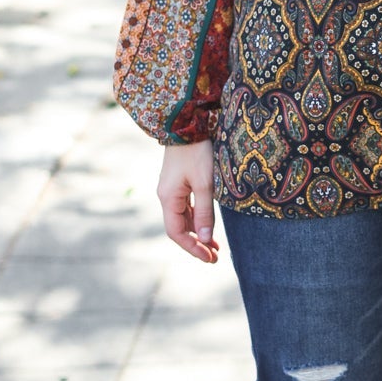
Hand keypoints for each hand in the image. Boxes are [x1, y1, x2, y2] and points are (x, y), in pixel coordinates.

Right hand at [157, 138, 219, 263]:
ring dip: (198, 233)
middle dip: (197, 244)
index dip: (193, 248)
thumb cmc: (197, 152)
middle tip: (215, 257)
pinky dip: (197, 219)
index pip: (177, 233)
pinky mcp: (179, 182)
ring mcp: (171, 189)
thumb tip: (206, 239)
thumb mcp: (205, 183)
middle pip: (179, 228)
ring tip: (215, 246)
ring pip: (183, 219)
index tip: (209, 258)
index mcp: (168, 198)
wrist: (186, 123)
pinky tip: (208, 226)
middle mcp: (166, 196)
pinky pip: (186, 207)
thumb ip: (205, 212)